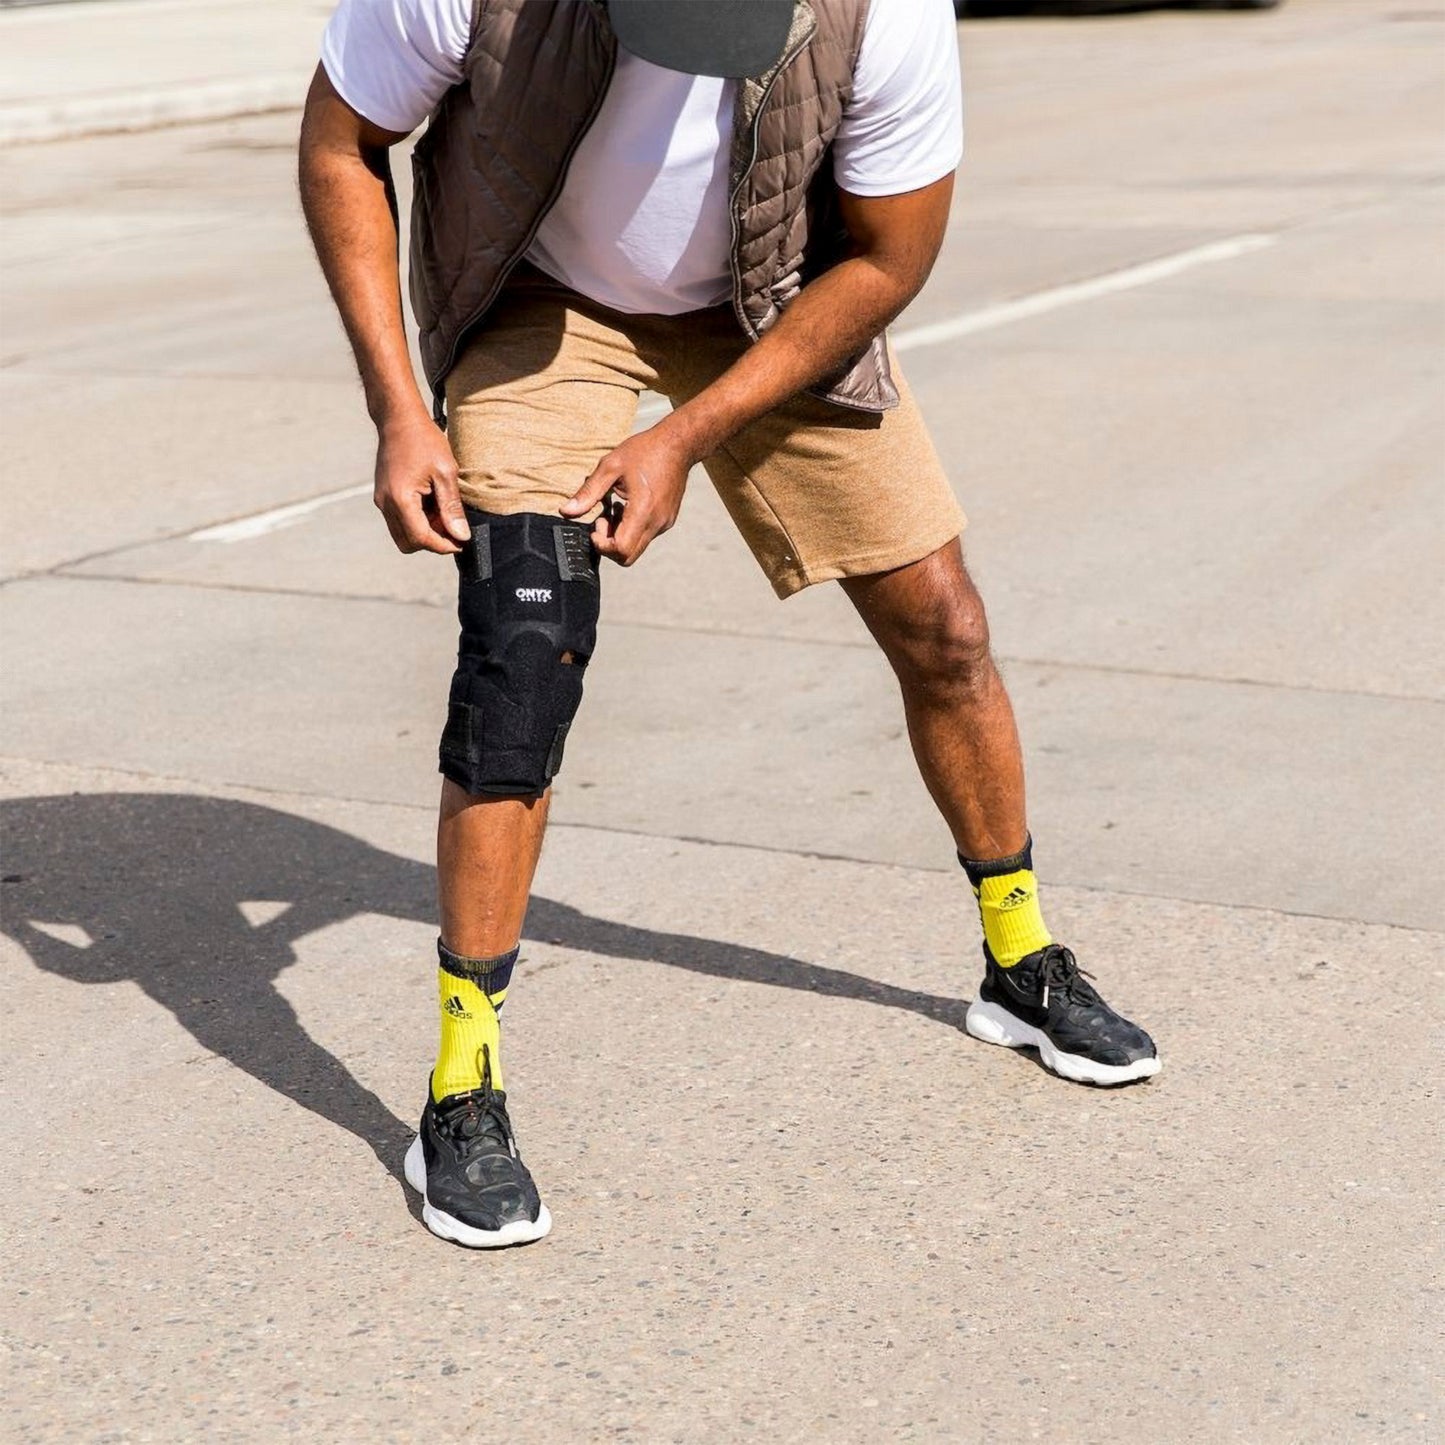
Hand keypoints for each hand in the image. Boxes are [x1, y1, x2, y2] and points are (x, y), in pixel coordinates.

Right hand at [373, 414, 469, 554]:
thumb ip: (452, 507)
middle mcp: (385, 504)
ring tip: (442, 511)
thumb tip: (461, 535)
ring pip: (402, 534)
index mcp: (400, 499)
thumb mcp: (445, 473)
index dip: (443, 545)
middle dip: (432, 541)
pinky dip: (416, 520)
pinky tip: (431, 503)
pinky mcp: (383, 496)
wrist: (399, 419)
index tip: (461, 542)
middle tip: (452, 527)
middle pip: (409, 543)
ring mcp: (382, 500)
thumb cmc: (424, 440)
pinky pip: (399, 520)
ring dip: (424, 531)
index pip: (421, 539)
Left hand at [561, 422, 690, 565]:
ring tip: (614, 507)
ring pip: (636, 548)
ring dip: (619, 536)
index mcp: (643, 510)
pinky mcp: (667, 521)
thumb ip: (588, 492)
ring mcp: (664, 523)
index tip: (594, 526)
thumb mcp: (610, 466)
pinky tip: (626, 506)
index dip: (602, 545)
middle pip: (628, 557)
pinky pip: (645, 536)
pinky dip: (631, 529)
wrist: (678, 445)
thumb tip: (566, 511)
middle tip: (602, 519)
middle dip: (609, 544)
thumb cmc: (644, 451)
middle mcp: (656, 522)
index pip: (621, 550)